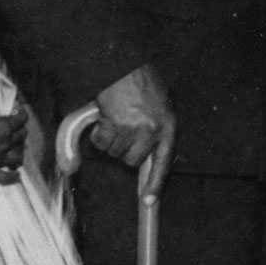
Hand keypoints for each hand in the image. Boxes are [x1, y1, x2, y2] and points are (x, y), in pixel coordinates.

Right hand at [0, 89, 26, 182]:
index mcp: (4, 127)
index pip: (21, 119)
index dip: (22, 114)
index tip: (19, 111)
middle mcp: (5, 144)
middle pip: (21, 137)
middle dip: (20, 131)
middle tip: (16, 128)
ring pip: (18, 157)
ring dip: (19, 152)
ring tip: (17, 149)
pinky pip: (5, 176)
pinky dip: (12, 176)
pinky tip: (16, 175)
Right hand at [92, 65, 177, 202]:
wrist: (123, 63)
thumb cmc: (141, 83)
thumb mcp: (159, 106)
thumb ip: (155, 131)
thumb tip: (147, 159)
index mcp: (167, 125)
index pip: (163, 162)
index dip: (155, 184)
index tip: (148, 201)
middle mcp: (152, 130)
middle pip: (131, 161)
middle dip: (123, 150)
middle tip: (122, 130)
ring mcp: (132, 128)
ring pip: (114, 152)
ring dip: (110, 139)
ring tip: (115, 117)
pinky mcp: (113, 124)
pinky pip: (100, 142)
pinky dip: (98, 134)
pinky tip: (105, 116)